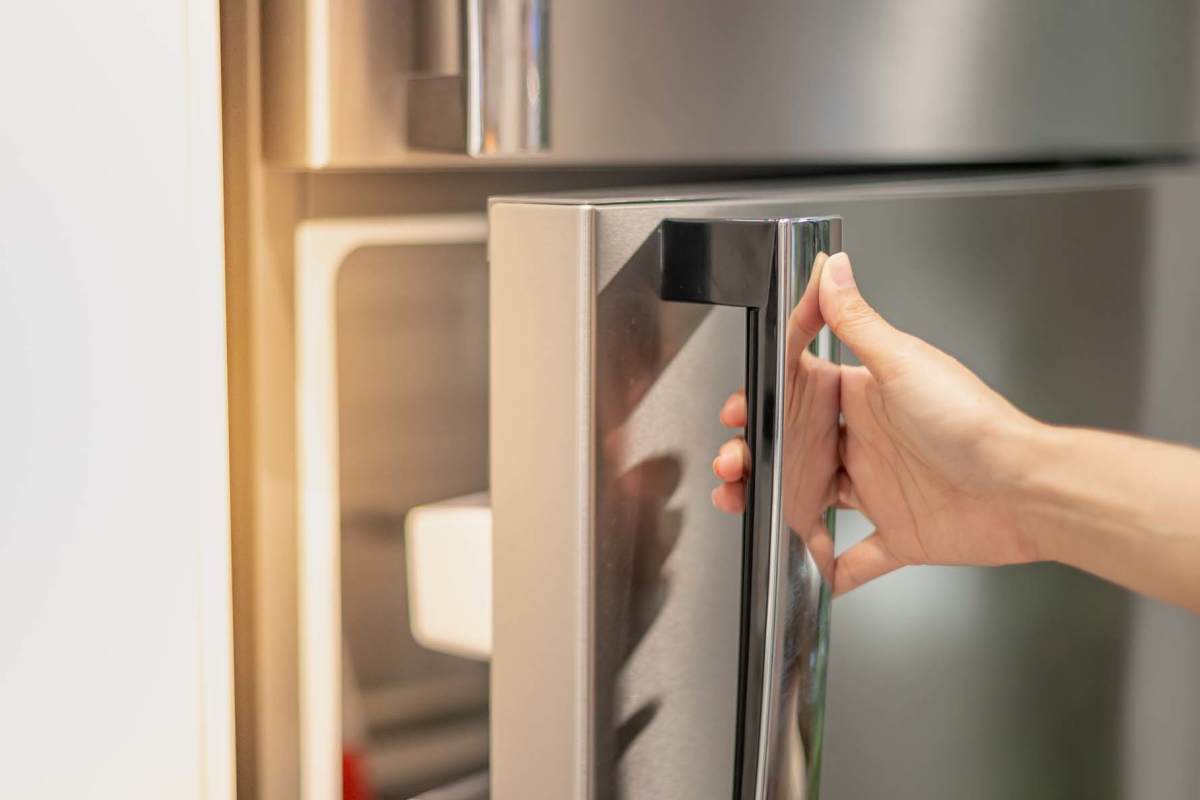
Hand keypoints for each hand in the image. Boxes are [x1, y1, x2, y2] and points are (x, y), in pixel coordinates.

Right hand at [714, 252, 1042, 595]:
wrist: (1024, 489)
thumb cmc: (972, 422)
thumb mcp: (902, 364)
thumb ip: (857, 321)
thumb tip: (832, 269)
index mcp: (866, 399)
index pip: (801, 394)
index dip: (763, 402)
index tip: (736, 409)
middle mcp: (869, 442)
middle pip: (795, 450)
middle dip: (754, 457)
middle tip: (732, 464)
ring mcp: (881, 489)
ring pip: (809, 499)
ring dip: (773, 504)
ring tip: (743, 506)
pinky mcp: (900, 534)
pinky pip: (858, 558)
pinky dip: (833, 568)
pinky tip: (809, 569)